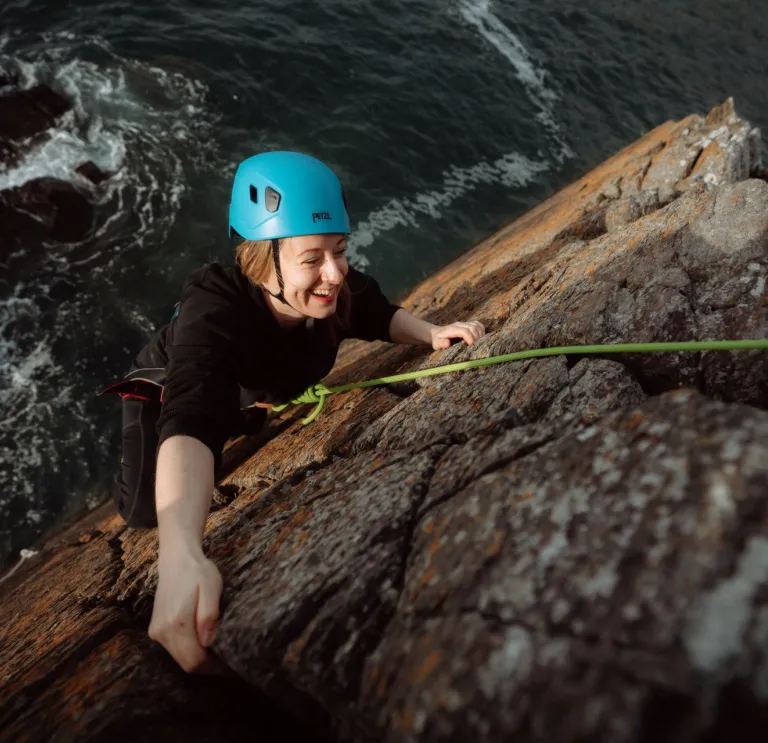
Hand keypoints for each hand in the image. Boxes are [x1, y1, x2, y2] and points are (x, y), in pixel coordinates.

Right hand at [148, 546, 223, 673]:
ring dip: (198, 659)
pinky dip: (188, 650)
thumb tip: (209, 642)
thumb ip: (209, 614)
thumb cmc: (198, 572)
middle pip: (186, 664)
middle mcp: (163, 631)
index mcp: (177, 623)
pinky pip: (173, 649)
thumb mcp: (211, 587)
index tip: (231, 663)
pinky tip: (202, 641)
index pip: (195, 661)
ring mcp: (156, 631)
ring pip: (179, 658)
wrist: (176, 560)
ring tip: (217, 651)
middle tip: (228, 660)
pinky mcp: (155, 629)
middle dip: (207, 666)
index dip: (214, 668)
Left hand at [430, 320, 485, 349]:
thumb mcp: (436, 343)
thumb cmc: (437, 340)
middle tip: (476, 346)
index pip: (465, 331)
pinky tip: (480, 338)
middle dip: (477, 338)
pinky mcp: (468, 324)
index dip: (471, 339)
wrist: (437, 333)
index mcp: (452, 329)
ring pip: (477, 326)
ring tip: (479, 343)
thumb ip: (441, 343)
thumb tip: (447, 343)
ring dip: (480, 334)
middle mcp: (460, 325)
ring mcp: (464, 323)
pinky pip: (478, 324)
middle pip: (473, 328)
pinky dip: (482, 330)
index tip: (472, 347)